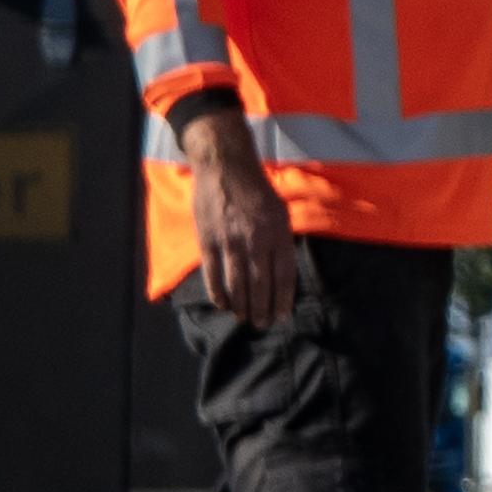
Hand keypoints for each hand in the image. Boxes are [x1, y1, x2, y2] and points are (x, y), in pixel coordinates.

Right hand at [180, 107, 301, 326]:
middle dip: (262, 309)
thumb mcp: (281, 211)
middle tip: (262, 324)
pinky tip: (223, 304)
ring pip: (237, 284)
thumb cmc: (257, 190)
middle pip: (261, 285)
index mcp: (278, 232)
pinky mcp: (208, 240)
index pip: (284, 275)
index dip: (283, 299)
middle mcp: (256, 239)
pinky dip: (218, 293)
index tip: (282, 316)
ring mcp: (230, 241)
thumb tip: (283, 273)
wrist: (225, 167)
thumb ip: (282, 241)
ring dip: (242, 306)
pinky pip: (213, 274)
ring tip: (245, 319)